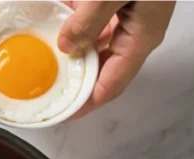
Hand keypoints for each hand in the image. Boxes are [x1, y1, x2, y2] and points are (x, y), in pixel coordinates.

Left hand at [58, 1, 174, 116]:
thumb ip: (88, 20)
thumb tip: (67, 45)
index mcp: (141, 39)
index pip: (110, 86)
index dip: (86, 104)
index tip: (63, 114)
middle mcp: (141, 34)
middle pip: (105, 70)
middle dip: (77, 78)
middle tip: (52, 86)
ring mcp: (137, 18)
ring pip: (101, 45)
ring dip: (77, 49)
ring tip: (52, 54)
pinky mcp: (131, 3)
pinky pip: (103, 22)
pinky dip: (82, 23)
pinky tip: (64, 17)